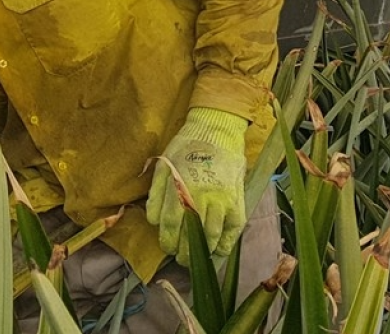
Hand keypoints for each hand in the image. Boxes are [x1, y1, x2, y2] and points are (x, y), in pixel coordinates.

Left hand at [145, 107, 247, 264]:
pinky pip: (233, 228)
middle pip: (192, 233)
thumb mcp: (164, 164)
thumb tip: (153, 220)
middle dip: (184, 251)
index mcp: (181, 186)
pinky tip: (219, 251)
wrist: (216, 130)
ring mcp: (222, 198)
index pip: (171, 223)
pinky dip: (227, 243)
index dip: (168, 240)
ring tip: (197, 257)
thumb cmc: (185, 146)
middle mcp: (202, 195)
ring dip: (204, 250)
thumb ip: (157, 193)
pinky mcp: (237, 198)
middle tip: (180, 259)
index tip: (167, 247)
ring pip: (212, 234)